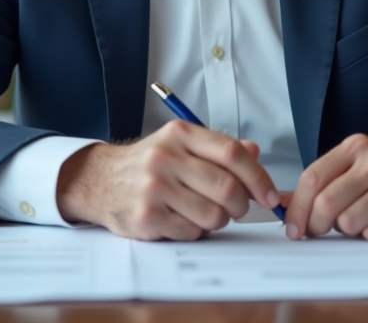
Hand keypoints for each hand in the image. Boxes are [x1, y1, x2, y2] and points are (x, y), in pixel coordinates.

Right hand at [55, 120, 281, 240]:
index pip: (232, 153)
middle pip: (227, 187)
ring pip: (213, 215)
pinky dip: (195, 231)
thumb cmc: (147, 164)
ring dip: (217, 221)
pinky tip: (181, 220)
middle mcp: (166, 157)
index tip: (269, 195)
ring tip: (203, 213)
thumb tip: (255, 153)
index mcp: (180, 134)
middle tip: (236, 209)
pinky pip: (191, 232)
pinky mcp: (146, 216)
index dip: (258, 177)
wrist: (99, 180)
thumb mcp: (179, 145)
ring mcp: (154, 187)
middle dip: (241, 205)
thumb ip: (217, 149)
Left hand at [284, 133, 367, 241]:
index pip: (313, 178)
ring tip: (358, 218)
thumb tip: (279, 203)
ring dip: (346, 229)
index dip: (297, 207)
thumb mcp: (348, 167)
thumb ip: (317, 183)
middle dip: (316, 224)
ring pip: (348, 223)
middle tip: (318, 230)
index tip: (292, 228)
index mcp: (355, 147)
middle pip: (327, 203)